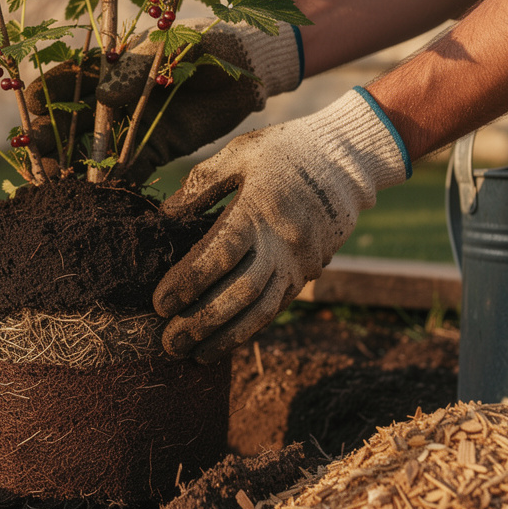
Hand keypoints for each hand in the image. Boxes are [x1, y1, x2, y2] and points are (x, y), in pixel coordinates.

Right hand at [22, 18, 300, 180]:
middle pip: (70, 121)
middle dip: (48, 139)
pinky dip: (112, 182)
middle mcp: (113, 101)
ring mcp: (131, 128)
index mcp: (109, 67)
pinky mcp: (155, 150)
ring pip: (92, 149)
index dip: (45, 95)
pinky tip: (96, 196)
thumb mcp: (173, 45)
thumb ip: (139, 68)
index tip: (32, 107)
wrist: (247, 71)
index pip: (65, 80)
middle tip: (34, 155)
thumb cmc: (207, 44)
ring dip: (72, 166)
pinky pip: (128, 169)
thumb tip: (105, 94)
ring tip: (54, 183)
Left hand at [154, 88, 409, 361]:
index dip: (189, 283)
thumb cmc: (286, 152)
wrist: (348, 161)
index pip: (220, 255)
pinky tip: (223, 342)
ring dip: (226, 337)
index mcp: (260, 209)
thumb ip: (201, 184)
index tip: (160, 304)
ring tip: (194, 356)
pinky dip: (249, 329)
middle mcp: (283, 242)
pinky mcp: (308, 274)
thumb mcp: (240, 153)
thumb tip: (164, 216)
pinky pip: (276, 308)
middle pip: (240, 293)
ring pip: (262, 311)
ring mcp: (299, 262)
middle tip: (169, 342)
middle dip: (202, 322)